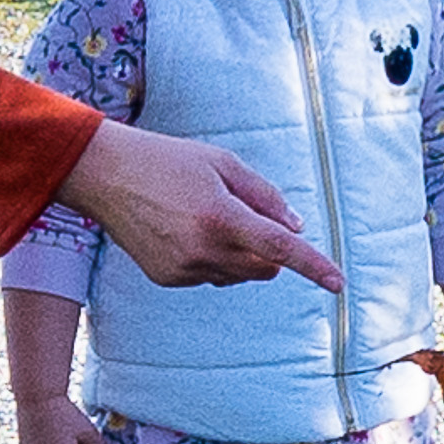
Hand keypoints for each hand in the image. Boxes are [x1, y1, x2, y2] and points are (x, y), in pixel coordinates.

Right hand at [60, 120, 340, 292]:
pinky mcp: (167, 279)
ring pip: (237, 274)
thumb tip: (296, 227)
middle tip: (247, 213)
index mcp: (221, 217)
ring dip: (240, 254)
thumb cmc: (168, 160)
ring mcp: (183, 270)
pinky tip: (184, 229)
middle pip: (264, 267)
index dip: (313, 265)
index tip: (338, 283)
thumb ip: (265, 196)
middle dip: (271, 250)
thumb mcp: (223, 162)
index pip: (279, 248)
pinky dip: (212, 258)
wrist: (105, 175)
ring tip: (204, 214)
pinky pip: (209, 276)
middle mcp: (203, 250)